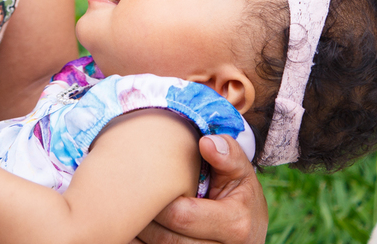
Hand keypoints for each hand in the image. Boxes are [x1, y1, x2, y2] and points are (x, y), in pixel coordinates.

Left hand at [135, 135, 268, 243]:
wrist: (250, 229)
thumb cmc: (239, 194)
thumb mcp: (240, 172)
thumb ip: (227, 155)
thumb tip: (206, 143)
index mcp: (236, 224)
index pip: (182, 216)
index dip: (158, 201)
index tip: (145, 183)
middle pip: (168, 240)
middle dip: (145, 220)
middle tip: (127, 198)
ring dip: (140, 236)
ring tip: (126, 214)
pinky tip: (135, 231)